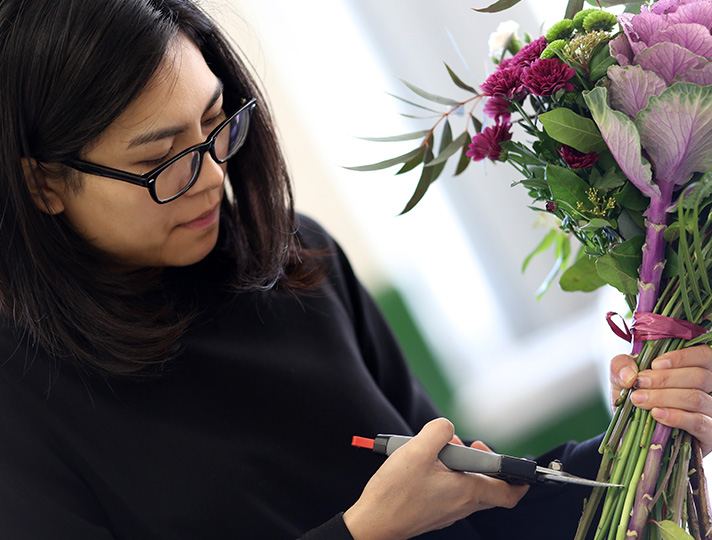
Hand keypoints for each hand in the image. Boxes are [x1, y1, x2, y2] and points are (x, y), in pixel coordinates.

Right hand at [342, 418, 528, 539]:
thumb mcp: (416, 450)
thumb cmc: (394, 493)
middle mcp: (461, 505)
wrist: (372, 523)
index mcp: (466, 492)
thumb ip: (438, 431)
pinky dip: (444, 475)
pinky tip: (422, 465)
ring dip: (457, 465)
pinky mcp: (434, 512)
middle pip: (486, 485)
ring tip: (434, 451)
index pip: (508, 493)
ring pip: (466, 486)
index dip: (518, 479)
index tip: (520, 466)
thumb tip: (447, 428)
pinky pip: (449, 491)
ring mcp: (448, 511)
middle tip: (459, 446)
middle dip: (478, 460)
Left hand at [610, 345, 711, 455]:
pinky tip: (656, 414)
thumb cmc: (635, 400)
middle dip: (665, 379)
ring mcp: (711, 413)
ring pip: (697, 398)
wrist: (631, 433)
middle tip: (640, 383)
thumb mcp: (622, 379)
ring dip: (664, 397)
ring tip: (639, 399)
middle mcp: (709, 390)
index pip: (704, 355)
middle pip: (700, 376)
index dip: (682, 357)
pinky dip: (676, 417)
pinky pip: (699, 423)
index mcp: (694, 370)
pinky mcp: (709, 435)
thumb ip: (621, 366)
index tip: (655, 364)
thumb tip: (630, 374)